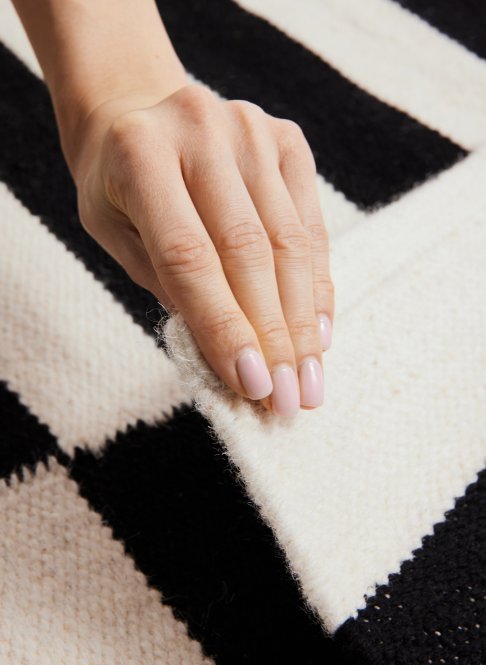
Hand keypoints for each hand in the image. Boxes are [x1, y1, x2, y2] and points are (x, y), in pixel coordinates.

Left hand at [75, 84, 333, 416]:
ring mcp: (253, 129)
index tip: (252, 385)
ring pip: (290, 242)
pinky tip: (320, 332)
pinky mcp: (288, 140)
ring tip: (310, 381)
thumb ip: (166, 284)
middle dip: (273, 336)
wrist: (142, 112)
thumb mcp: (114, 233)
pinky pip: (311, 225)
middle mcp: (203, 130)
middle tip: (288, 399)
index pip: (189, 257)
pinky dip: (316, 284)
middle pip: (249, 251)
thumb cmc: (119, 185)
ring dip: (303, 321)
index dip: (224, 325)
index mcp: (140, 153)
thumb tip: (233, 353)